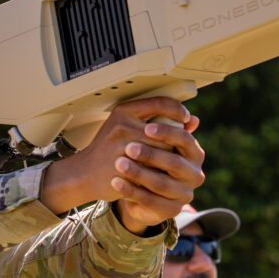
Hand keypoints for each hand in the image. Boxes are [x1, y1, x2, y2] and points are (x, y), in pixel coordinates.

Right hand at [39, 97, 204, 232]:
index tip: (185, 118)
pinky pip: (152, 170)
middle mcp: (122, 126)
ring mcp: (121, 148)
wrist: (84, 173)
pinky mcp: (123, 168)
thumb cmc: (109, 149)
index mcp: (124, 112)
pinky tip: (164, 174)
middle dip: (174, 142)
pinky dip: (161, 172)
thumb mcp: (128, 127)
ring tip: (173, 162)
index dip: (177, 110)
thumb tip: (194, 120)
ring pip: (161, 152)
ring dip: (170, 158)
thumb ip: (160, 121)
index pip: (160, 104)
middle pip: (164, 132)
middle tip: (180, 148)